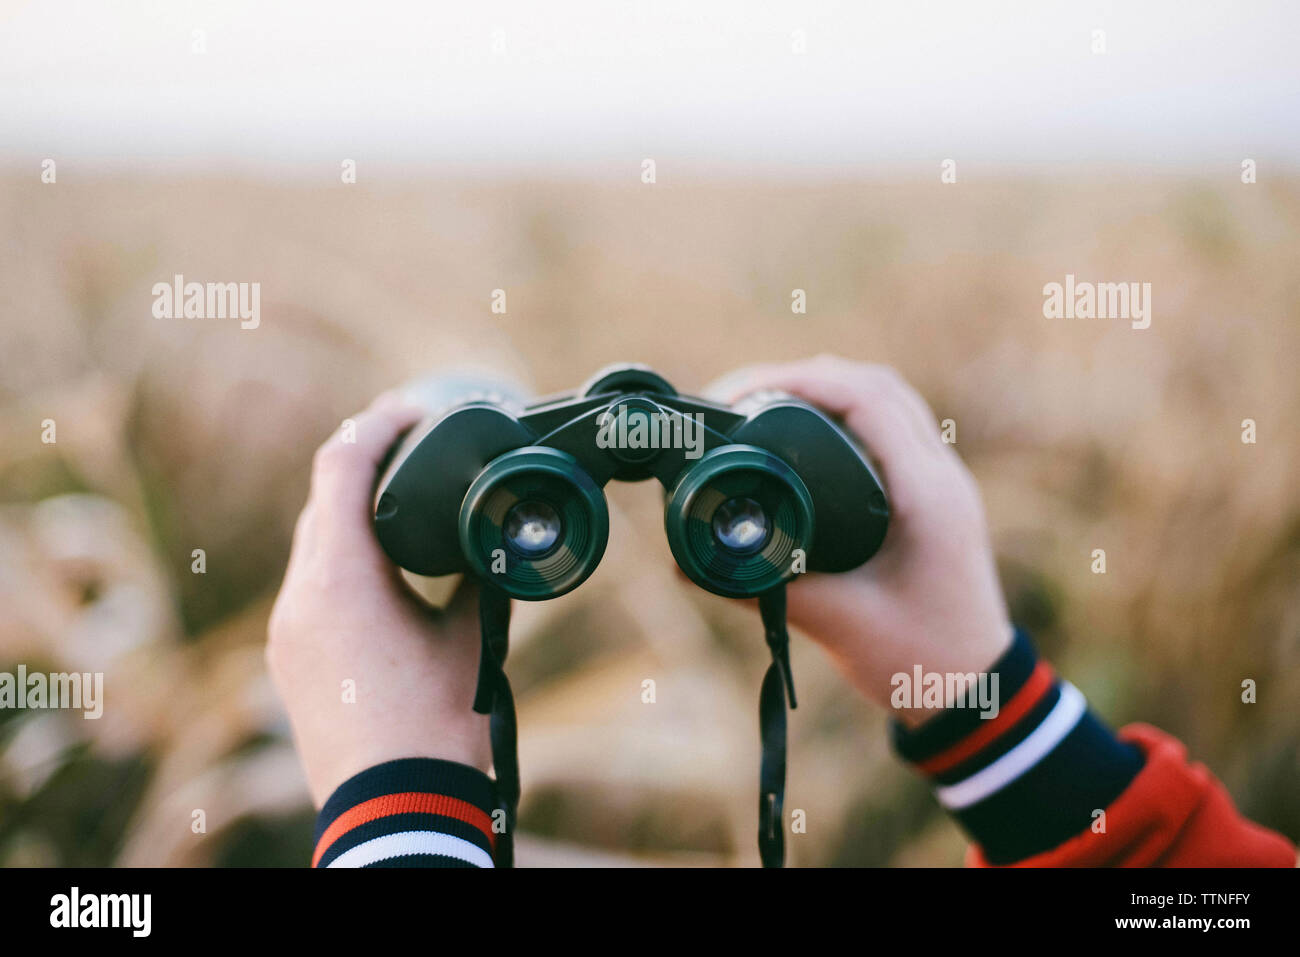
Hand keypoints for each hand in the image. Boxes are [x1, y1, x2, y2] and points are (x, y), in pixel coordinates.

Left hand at [267, 392, 490, 806]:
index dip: (377, 424)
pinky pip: (309, 585)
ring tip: (402, 500)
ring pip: (312, 543)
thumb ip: (477, 576)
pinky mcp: (289, 658)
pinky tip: (380, 566)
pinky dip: (340, 558)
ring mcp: (286, 630)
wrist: (396, 807)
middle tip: (416, 443)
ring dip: (350, 513)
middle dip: (364, 463)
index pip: (340, 466)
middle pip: (320, 500)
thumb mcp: (470, 638)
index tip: (415, 409)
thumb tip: (493, 538)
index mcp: (341, 579)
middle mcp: (299, 597)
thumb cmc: (437, 725)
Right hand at [710, 355, 1013, 727]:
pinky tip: (798, 432)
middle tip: (730, 397)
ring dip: (820, 387)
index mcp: (926, 494)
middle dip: (797, 376)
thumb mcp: (836, 623)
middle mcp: (939, 473)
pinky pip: (887, 425)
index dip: (792, 380)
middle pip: (871, 383)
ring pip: (882, 397)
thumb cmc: (919, 662)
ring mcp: (939, 479)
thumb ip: (763, 589)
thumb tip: (688, 561)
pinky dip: (839, 413)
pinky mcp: (929, 493)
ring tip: (754, 404)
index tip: (732, 395)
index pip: (864, 397)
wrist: (976, 693)